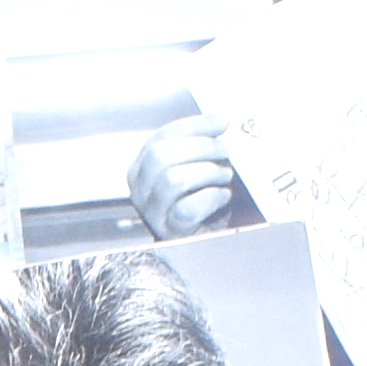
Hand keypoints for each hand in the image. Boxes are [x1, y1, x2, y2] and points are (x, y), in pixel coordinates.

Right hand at [127, 119, 246, 237]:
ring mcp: (152, 212)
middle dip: (201, 147)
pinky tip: (223, 196)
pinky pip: (187, 209)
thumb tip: (220, 120)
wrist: (202, 245)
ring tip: (225, 176)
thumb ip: (199, 146)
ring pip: (173, 179)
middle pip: (161, 156)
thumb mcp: (191, 169)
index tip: (222, 122)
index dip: (194, 126)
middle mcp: (140, 189)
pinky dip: (211, 198)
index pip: (161, 137)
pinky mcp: (169, 232)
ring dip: (207, 172)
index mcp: (142, 168)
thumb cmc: (199, 200)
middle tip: (227, 151)